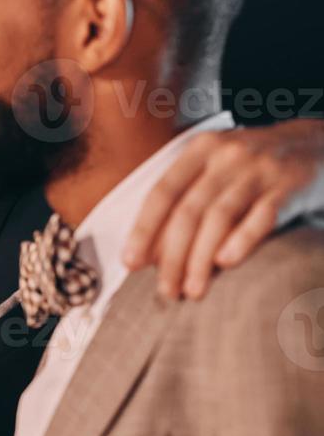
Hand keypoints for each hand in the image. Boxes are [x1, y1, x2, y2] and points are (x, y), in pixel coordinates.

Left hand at [124, 118, 323, 299]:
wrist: (317, 144)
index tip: (130, 263)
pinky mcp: (291, 185)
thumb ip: (184, 199)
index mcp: (200, 149)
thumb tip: (149, 253)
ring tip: (192, 290)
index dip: (143, 230)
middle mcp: (227, 155)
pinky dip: (242, 239)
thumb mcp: (215, 167)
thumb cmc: (252, 167)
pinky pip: (263, 216)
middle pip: (189, 211)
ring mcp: (260, 169)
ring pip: (220, 217)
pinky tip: (226, 263)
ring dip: (201, 258)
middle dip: (172, 256)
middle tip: (165, 290)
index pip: (162, 192)